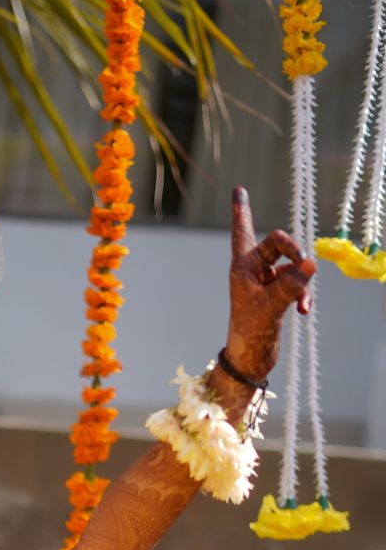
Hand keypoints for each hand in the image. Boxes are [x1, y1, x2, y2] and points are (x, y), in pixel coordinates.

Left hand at [224, 185, 314, 381]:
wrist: (250, 360)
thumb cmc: (251, 332)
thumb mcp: (271, 306)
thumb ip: (292, 284)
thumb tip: (310, 264)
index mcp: (242, 267)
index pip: (243, 232)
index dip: (241, 211)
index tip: (238, 190)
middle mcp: (252, 270)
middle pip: (278, 244)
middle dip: (293, 253)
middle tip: (304, 265)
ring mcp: (265, 282)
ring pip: (291, 267)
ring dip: (301, 282)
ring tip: (302, 301)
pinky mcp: (276, 295)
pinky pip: (296, 284)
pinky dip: (302, 295)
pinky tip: (303, 311)